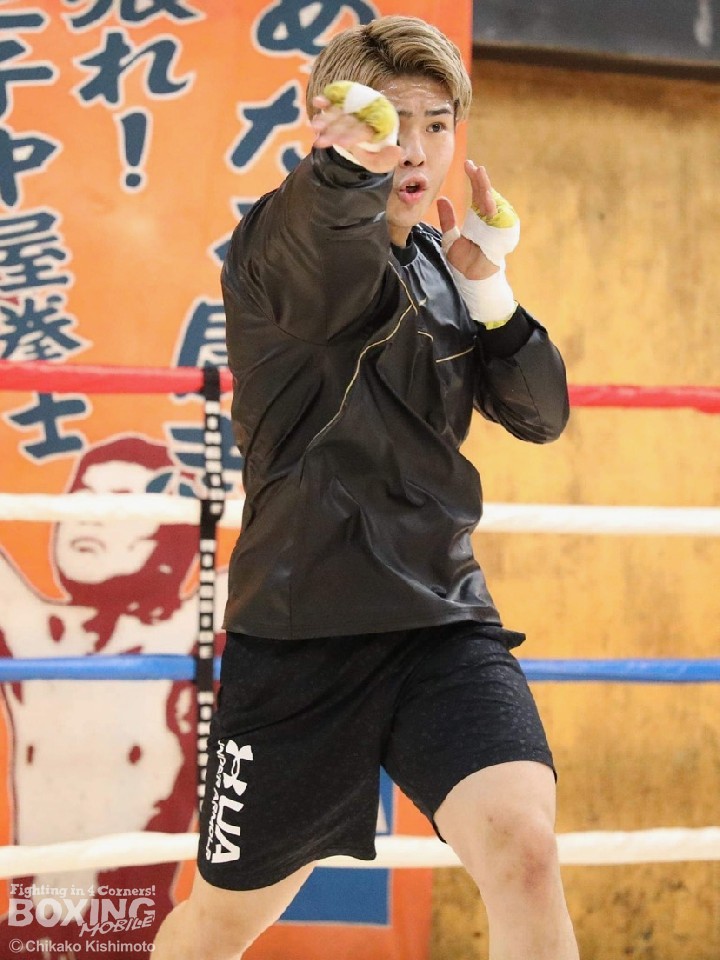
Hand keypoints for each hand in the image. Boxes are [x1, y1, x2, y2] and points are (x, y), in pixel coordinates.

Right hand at [311, 94, 401, 173]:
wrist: (366, 143)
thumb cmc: (373, 153)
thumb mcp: (380, 163)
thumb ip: (386, 160)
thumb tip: (398, 151)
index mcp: (376, 127)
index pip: (363, 130)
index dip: (354, 136)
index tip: (344, 143)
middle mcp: (364, 116)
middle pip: (348, 122)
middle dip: (334, 130)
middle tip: (321, 140)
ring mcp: (352, 110)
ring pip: (338, 112)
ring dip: (326, 118)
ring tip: (314, 126)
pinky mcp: (341, 106)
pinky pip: (334, 101)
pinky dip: (326, 100)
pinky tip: (317, 102)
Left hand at [437, 161, 503, 279]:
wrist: (472, 279)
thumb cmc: (464, 262)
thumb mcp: (450, 238)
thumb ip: (447, 219)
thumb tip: (441, 199)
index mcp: (478, 217)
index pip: (477, 193)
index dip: (474, 179)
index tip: (467, 165)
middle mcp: (489, 218)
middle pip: (486, 194)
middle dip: (480, 180)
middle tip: (473, 167)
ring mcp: (497, 225)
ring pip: (493, 202)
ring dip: (486, 189)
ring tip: (479, 175)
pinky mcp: (502, 234)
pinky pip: (499, 218)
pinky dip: (492, 207)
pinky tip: (485, 197)